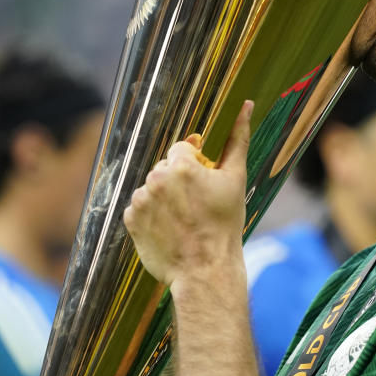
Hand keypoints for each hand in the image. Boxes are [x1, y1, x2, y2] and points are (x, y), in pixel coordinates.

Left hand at [123, 101, 252, 287]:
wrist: (205, 269)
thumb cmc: (225, 225)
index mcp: (180, 166)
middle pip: (165, 169)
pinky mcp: (130, 220)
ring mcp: (140, 201)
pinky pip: (139, 208)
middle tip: (196, 207)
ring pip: (152, 188)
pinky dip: (151, 215)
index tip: (204, 188)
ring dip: (164, 198)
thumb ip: (237, 139)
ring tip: (183, 220)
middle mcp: (155, 179)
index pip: (182, 151)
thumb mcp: (235, 179)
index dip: (195, 168)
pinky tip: (169, 228)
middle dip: (178, 182)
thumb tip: (244, 105)